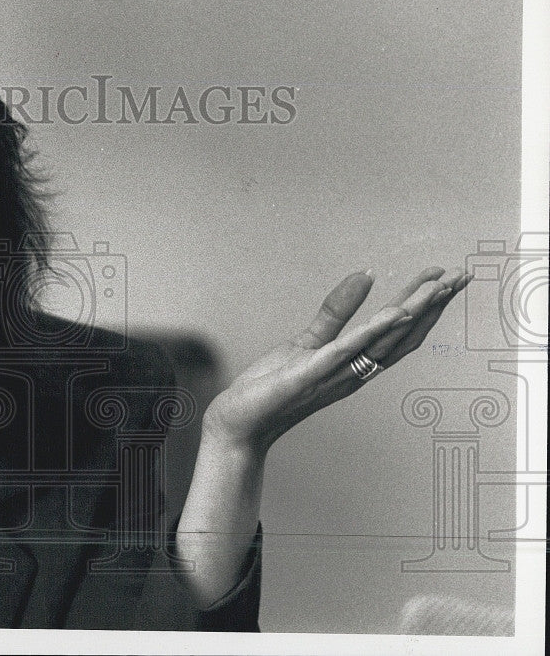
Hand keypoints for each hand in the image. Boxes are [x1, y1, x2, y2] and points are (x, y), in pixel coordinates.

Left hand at [203, 266, 471, 453]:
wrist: (241, 423)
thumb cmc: (274, 387)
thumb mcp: (308, 343)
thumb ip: (336, 312)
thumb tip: (365, 276)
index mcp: (354, 364)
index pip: (398, 332)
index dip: (424, 305)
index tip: (445, 277)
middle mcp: (352, 373)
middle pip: (401, 337)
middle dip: (432, 306)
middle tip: (459, 276)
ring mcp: (333, 376)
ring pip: (381, 343)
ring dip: (410, 314)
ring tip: (435, 288)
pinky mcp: (307, 377)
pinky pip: (344, 353)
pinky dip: (370, 333)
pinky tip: (391, 315)